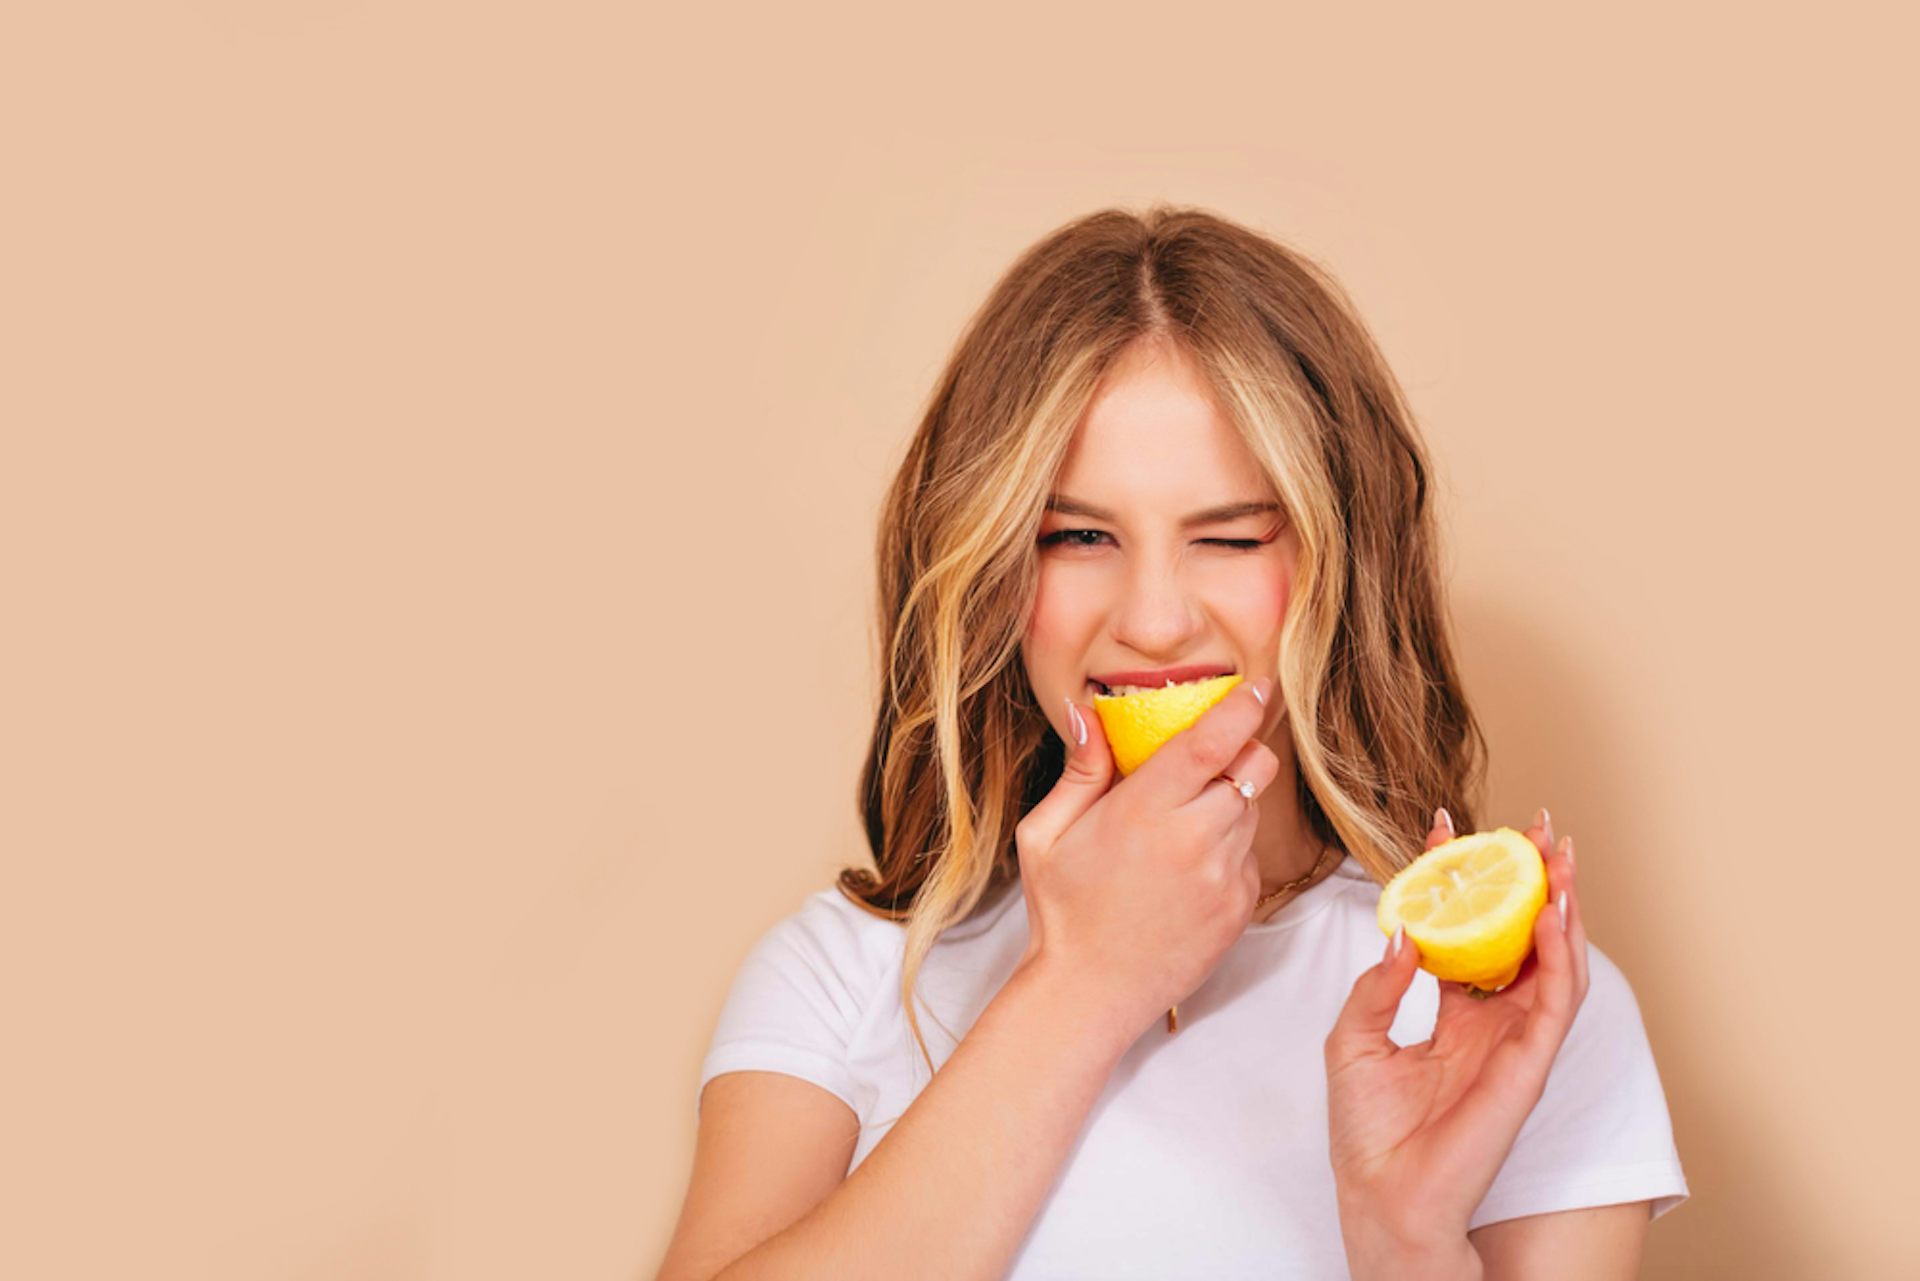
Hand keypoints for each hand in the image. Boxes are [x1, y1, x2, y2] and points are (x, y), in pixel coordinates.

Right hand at [1013, 678, 1280, 1046]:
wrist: (1090, 993)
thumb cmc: (1062, 912)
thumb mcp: (1046, 835)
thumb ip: (1078, 771)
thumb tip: (1089, 714)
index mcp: (1144, 811)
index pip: (1213, 741)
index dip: (1241, 707)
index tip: (1255, 688)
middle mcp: (1194, 838)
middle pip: (1253, 768)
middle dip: (1240, 752)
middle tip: (1208, 761)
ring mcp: (1224, 876)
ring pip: (1253, 810)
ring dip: (1230, 802)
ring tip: (1181, 826)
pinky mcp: (1241, 908)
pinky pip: (1251, 857)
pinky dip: (1230, 849)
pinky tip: (1187, 869)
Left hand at [1322, 807, 1587, 1250]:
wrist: (1382, 1195)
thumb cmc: (1367, 1132)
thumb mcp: (1353, 1038)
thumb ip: (1379, 983)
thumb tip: (1404, 930)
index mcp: (1452, 1016)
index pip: (1465, 934)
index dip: (1458, 881)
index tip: (1445, 826)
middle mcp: (1491, 1023)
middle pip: (1522, 938)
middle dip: (1531, 881)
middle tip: (1535, 827)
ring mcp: (1516, 1041)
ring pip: (1554, 960)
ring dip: (1562, 905)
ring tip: (1559, 854)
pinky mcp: (1531, 1062)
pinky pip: (1558, 999)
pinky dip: (1562, 952)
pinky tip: (1556, 911)